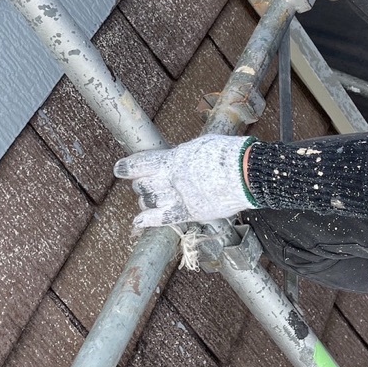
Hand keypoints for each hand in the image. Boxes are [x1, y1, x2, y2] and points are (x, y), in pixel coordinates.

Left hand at [113, 135, 256, 228]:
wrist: (248, 173)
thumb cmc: (228, 154)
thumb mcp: (200, 145)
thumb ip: (183, 154)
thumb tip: (176, 157)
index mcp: (173, 159)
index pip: (141, 164)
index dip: (127, 168)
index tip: (119, 169)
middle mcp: (172, 179)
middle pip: (143, 184)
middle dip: (141, 184)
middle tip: (143, 183)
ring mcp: (180, 197)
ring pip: (151, 201)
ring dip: (146, 200)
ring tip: (147, 198)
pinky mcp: (192, 212)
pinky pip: (164, 218)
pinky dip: (149, 220)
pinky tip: (138, 221)